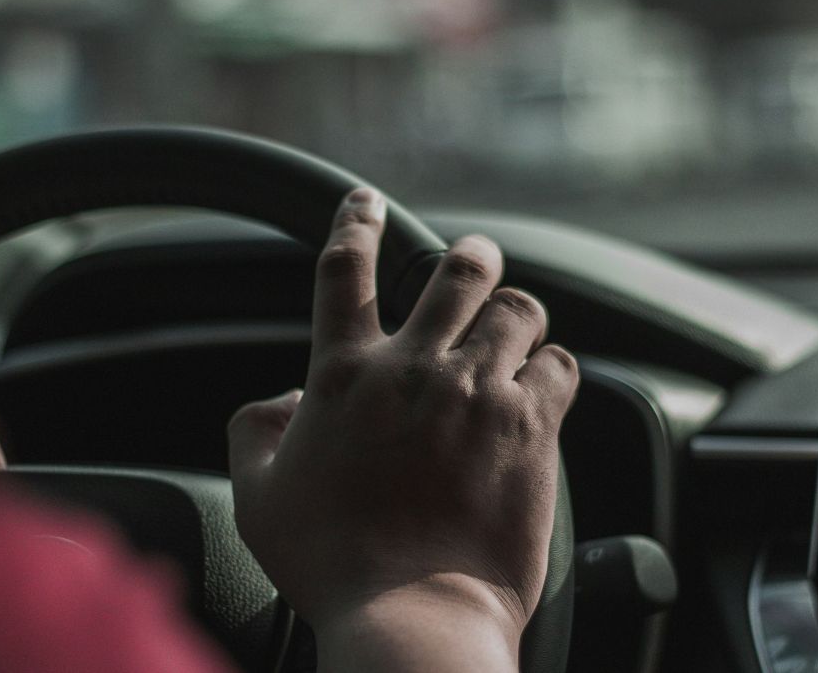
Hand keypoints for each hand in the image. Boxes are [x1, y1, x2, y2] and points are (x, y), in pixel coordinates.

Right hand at [228, 188, 578, 668]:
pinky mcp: (531, 428)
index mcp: (345, 376)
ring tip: (515, 332)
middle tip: (475, 262)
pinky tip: (544, 384)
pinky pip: (561, 366)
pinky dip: (553, 368)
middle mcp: (415, 369)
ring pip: (519, 310)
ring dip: (516, 315)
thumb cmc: (330, 563)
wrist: (411, 615)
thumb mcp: (259, 495)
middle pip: (457, 271)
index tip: (364, 202)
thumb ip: (256, 431)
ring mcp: (478, 394)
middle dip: (470, 258)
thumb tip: (283, 401)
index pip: (344, 269)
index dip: (354, 222)